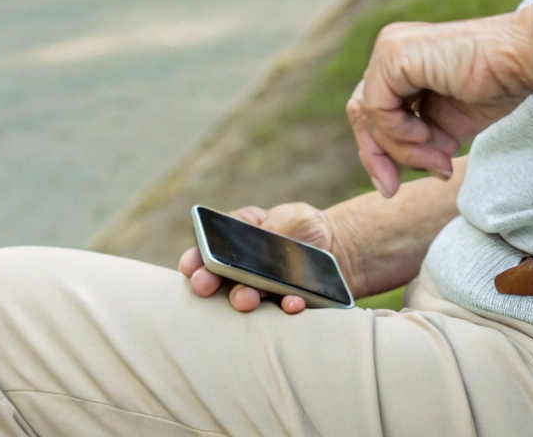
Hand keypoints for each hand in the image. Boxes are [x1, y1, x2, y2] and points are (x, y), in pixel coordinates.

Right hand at [178, 203, 356, 313]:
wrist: (342, 250)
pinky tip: (293, 302)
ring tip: (246, 299)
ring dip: (242, 300)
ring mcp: (261, 292)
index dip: (194, 260)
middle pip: (217, 279)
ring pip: (244, 299)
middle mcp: (241, 270)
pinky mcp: (282, 308)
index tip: (190, 267)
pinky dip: (286, 308)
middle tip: (204, 286)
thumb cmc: (307, 228)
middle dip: (207, 283)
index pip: (206, 250)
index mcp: (235, 240)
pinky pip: (281, 314)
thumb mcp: (292, 218)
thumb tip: (259, 250)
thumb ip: (273, 230)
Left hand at [347, 10, 532, 196]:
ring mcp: (389, 50)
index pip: (372, 114)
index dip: (379, 153)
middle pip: (363, 116)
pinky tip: (429, 135)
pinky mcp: (393, 54)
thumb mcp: (442, 125)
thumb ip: (413, 141)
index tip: (392, 188)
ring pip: (370, 117)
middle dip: (380, 157)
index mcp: (400, 65)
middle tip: (393, 189)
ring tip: (439, 159)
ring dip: (402, 150)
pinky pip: (377, 108)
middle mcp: (389, 53)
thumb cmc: (493, 87)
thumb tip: (387, 176)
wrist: (519, 62)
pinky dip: (400, 132)